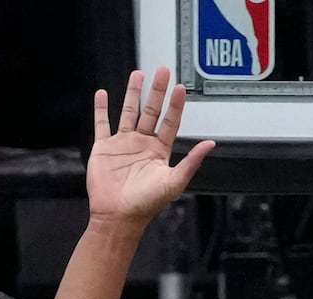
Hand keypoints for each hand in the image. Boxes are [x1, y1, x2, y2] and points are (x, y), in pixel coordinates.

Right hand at [89, 67, 214, 227]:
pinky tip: (103, 94)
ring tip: (138, 75)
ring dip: (133, 94)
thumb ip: (192, 161)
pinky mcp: (103, 147)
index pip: (169, 122)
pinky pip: (102, 123)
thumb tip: (211, 144)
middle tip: (162, 70)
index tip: (180, 88)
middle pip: (151, 111)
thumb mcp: (174, 181)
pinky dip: (101, 108)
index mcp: (159, 151)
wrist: (119, 215)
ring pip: (129, 112)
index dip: (175, 105)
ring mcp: (123, 143)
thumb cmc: (147, 203)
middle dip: (156, 91)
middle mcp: (142, 144)